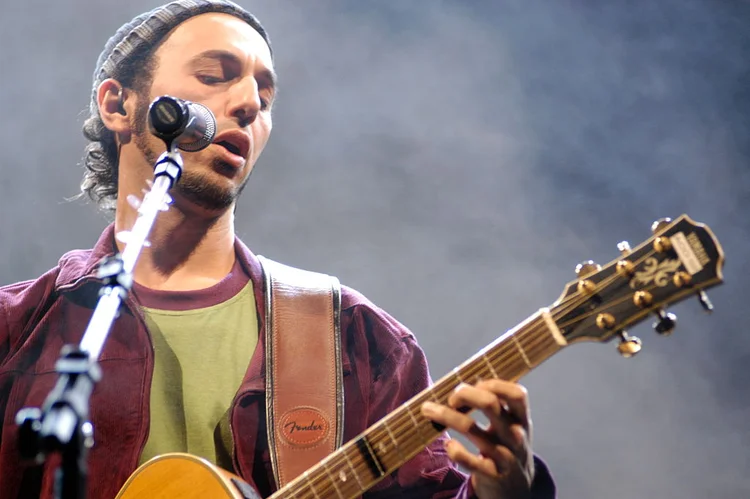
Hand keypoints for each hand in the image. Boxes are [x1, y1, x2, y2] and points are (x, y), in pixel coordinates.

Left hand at [421, 380, 534, 498]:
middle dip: (464, 394)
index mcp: (522, 418)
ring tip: (428, 410)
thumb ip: (495, 404)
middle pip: (490, 403)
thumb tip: (466, 380)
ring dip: (444, 415)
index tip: (474, 384)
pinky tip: (448, 444)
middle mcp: (516, 435)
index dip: (492, 383)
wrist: (517, 488)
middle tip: (451, 399)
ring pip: (470, 428)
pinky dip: (455, 450)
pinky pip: (468, 460)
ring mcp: (505, 455)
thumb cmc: (506, 446)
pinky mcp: (492, 474)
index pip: (515, 393)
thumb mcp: (509, 425)